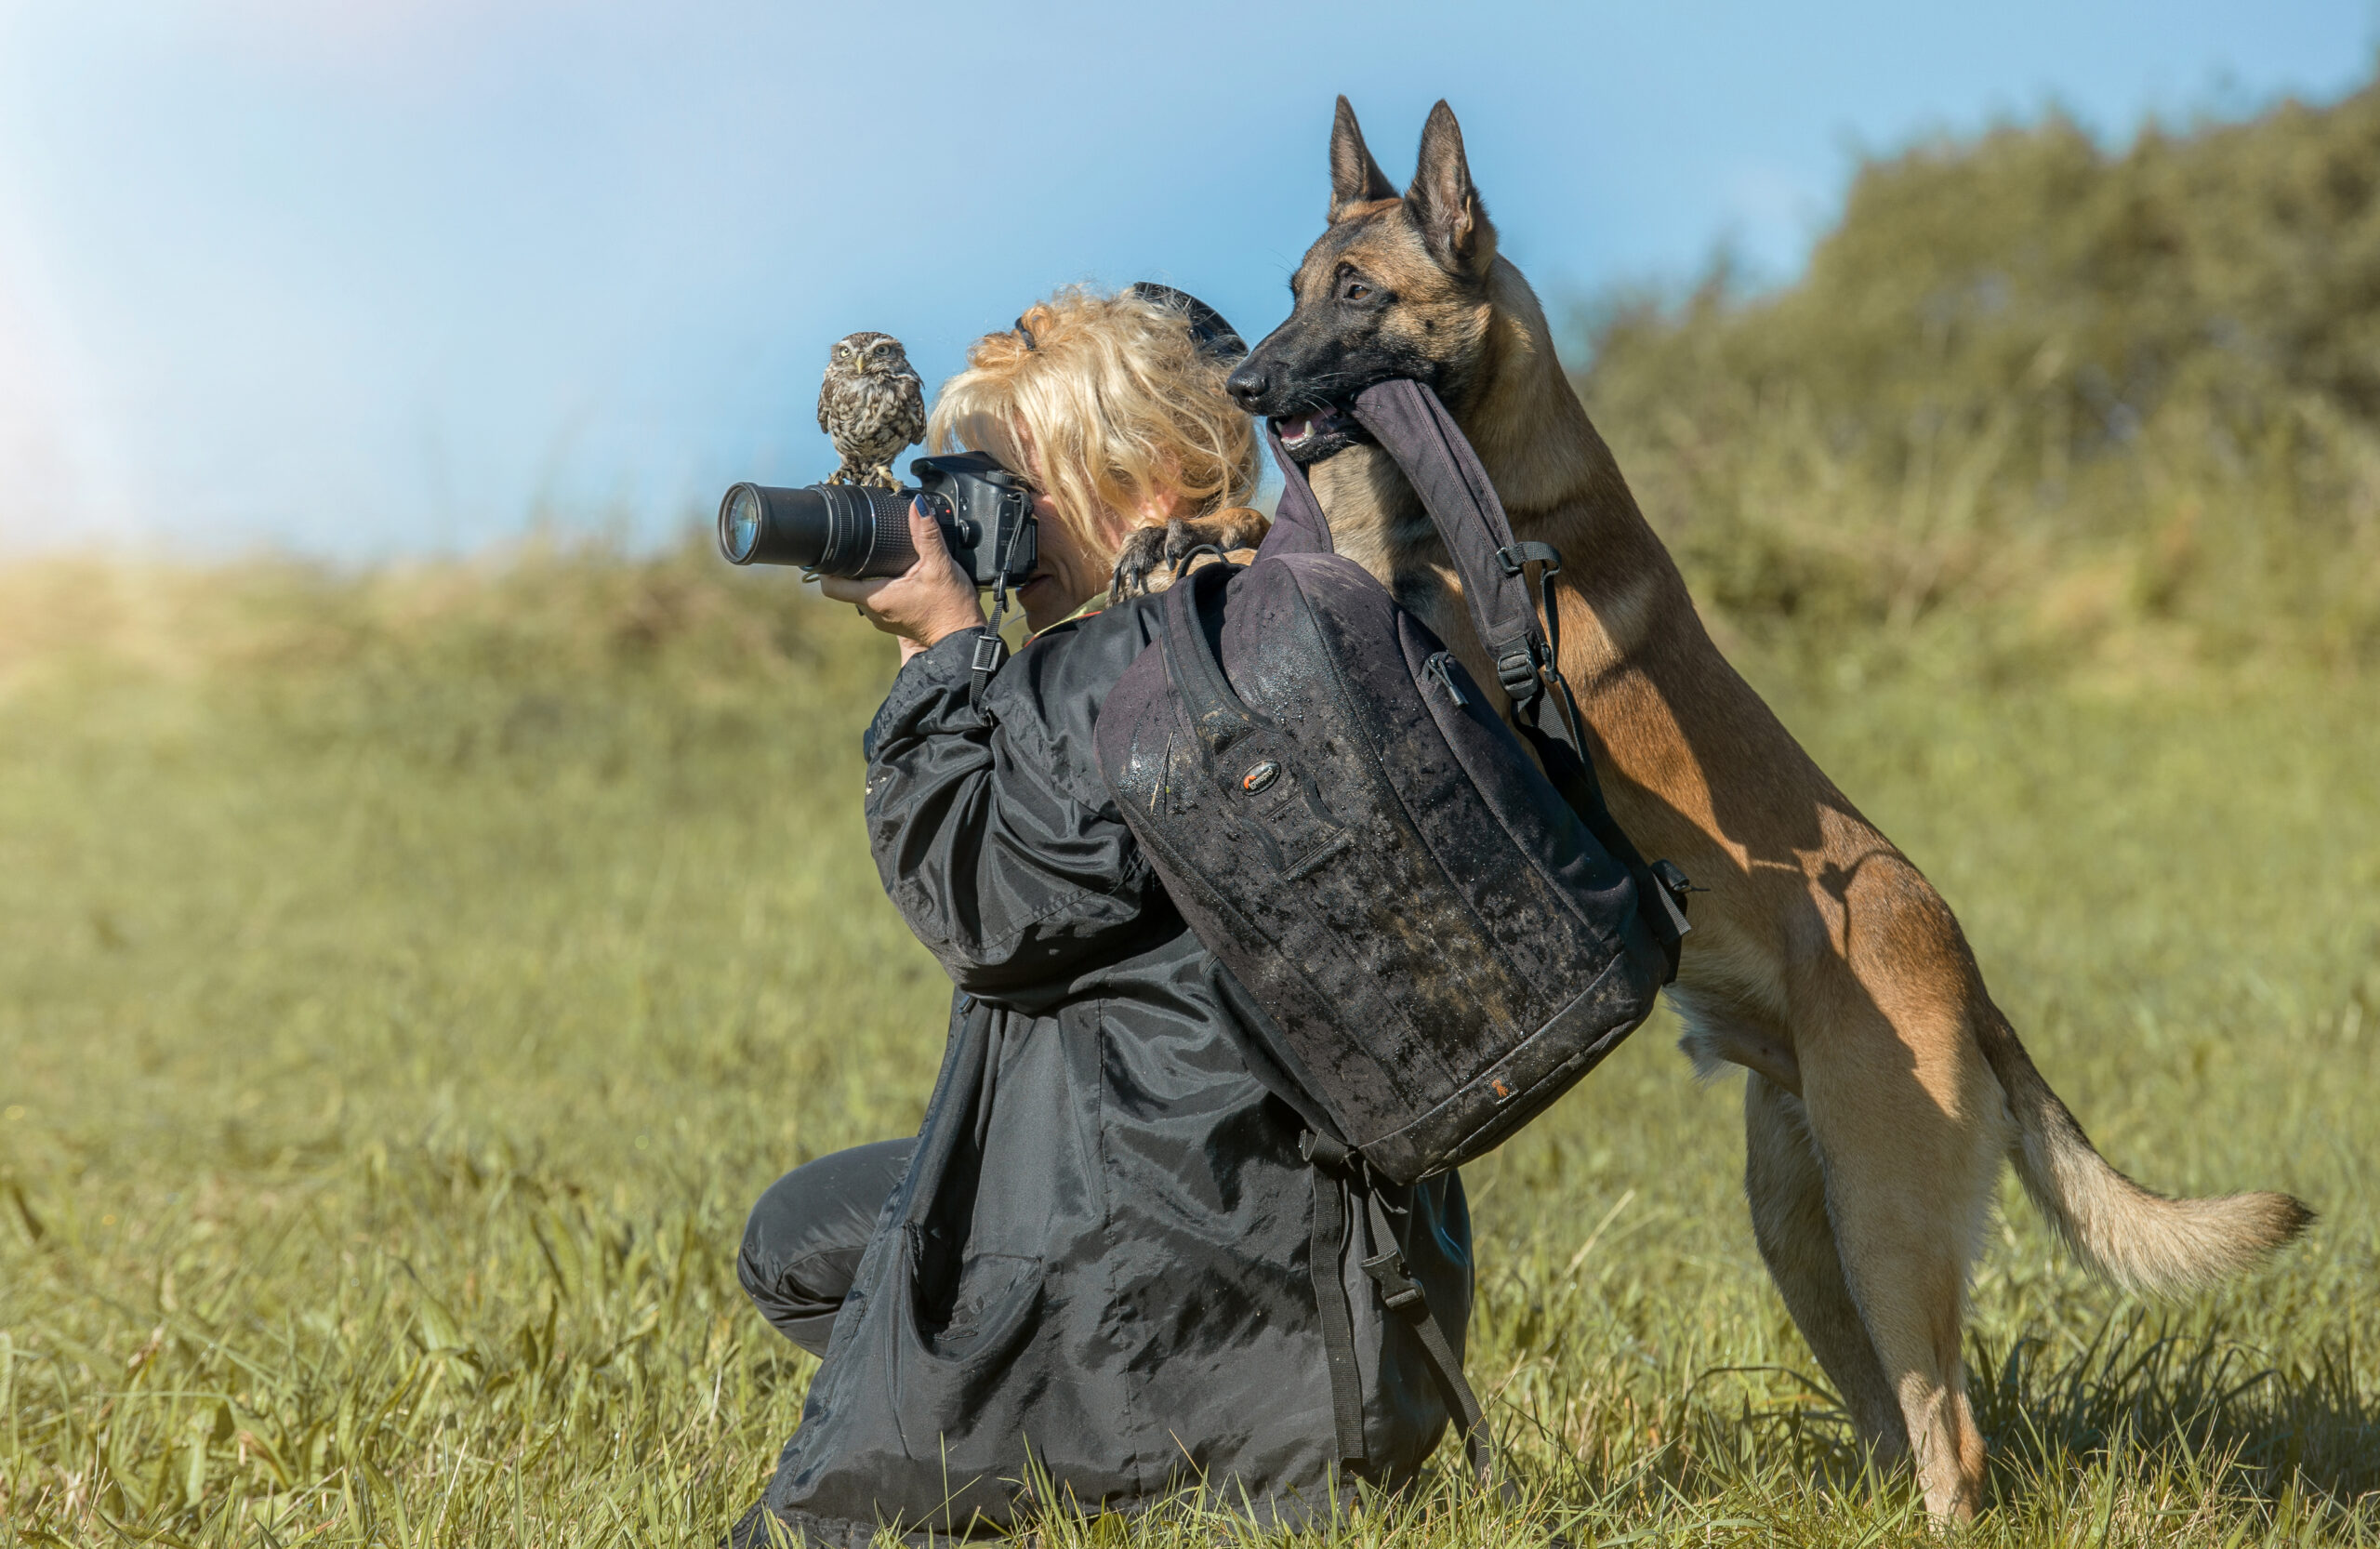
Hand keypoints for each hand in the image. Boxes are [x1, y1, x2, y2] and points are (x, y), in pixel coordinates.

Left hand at [819, 504, 987, 661]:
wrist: (964, 638)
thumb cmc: (951, 609)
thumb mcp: (939, 566)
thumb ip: (927, 535)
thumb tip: (917, 507)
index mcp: (876, 598)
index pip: (831, 586)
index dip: (825, 568)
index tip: (829, 551)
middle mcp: (874, 612)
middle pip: (847, 586)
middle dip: (850, 567)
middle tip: (858, 546)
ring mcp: (883, 619)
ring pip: (862, 594)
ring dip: (867, 578)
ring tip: (879, 558)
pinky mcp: (896, 621)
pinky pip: (879, 601)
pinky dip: (882, 587)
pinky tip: (898, 576)